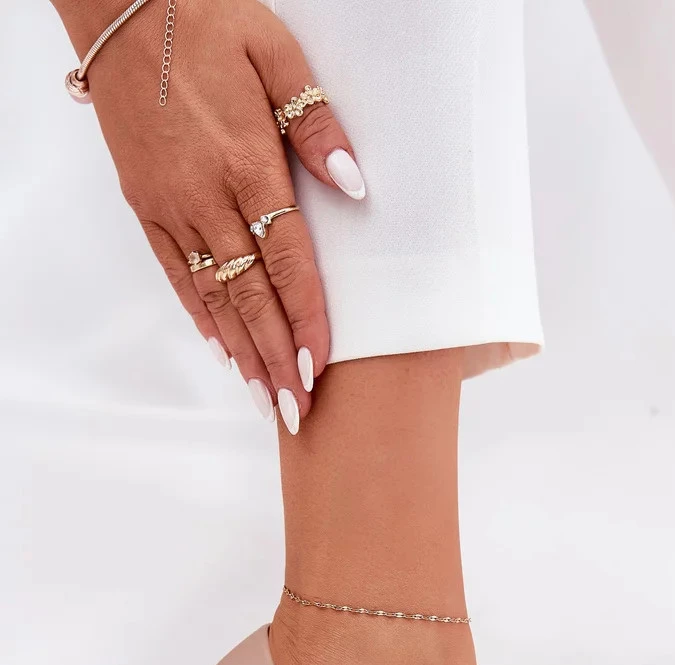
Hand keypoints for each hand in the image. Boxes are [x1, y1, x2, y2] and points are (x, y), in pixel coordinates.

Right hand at [68, 0, 365, 430]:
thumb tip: (355, 187)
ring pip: (212, 296)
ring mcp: (170, 206)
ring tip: (264, 400)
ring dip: (242, 353)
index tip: (318, 369)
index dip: (304, 320)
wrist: (121, 4)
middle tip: (295, 414)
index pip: (285, 261)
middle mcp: (205, 197)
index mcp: (246, 163)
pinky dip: (201, 317)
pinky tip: (222, 351)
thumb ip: (316, 127)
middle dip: (275, 360)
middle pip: (250, 296)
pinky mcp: (145, 206)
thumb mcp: (276, 54)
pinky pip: (175, 274)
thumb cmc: (208, 21)